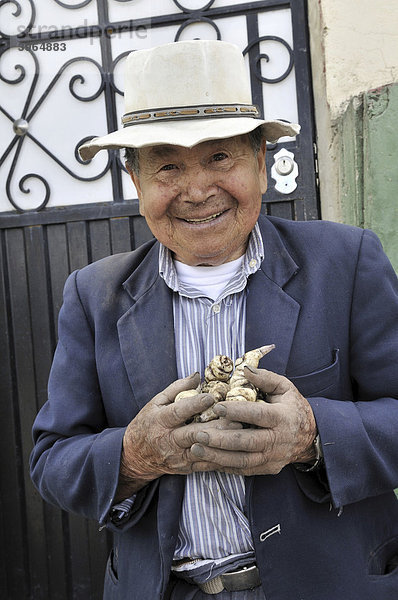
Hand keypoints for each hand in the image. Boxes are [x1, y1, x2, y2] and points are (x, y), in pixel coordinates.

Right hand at [118, 373, 241, 496]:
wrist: (136, 455)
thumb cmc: (148, 423)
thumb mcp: (156, 402)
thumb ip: (177, 388)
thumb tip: (197, 376)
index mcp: (160, 421)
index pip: (178, 412)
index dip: (194, 405)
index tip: (211, 397)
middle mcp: (169, 440)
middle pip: (194, 434)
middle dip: (216, 427)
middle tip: (236, 419)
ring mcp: (178, 457)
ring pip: (204, 451)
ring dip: (223, 444)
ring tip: (240, 433)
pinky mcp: (187, 468)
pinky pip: (207, 465)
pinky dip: (222, 458)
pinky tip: (237, 450)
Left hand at [190, 366, 316, 475]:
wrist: (309, 436)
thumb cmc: (292, 407)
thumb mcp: (284, 387)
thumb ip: (265, 378)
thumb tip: (243, 369)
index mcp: (283, 418)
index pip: (258, 415)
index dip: (237, 412)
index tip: (216, 407)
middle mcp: (278, 440)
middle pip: (247, 442)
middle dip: (220, 439)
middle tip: (198, 433)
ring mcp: (273, 457)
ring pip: (242, 461)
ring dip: (217, 456)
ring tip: (196, 449)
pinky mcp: (267, 469)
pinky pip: (243, 470)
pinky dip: (224, 467)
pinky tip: (207, 461)